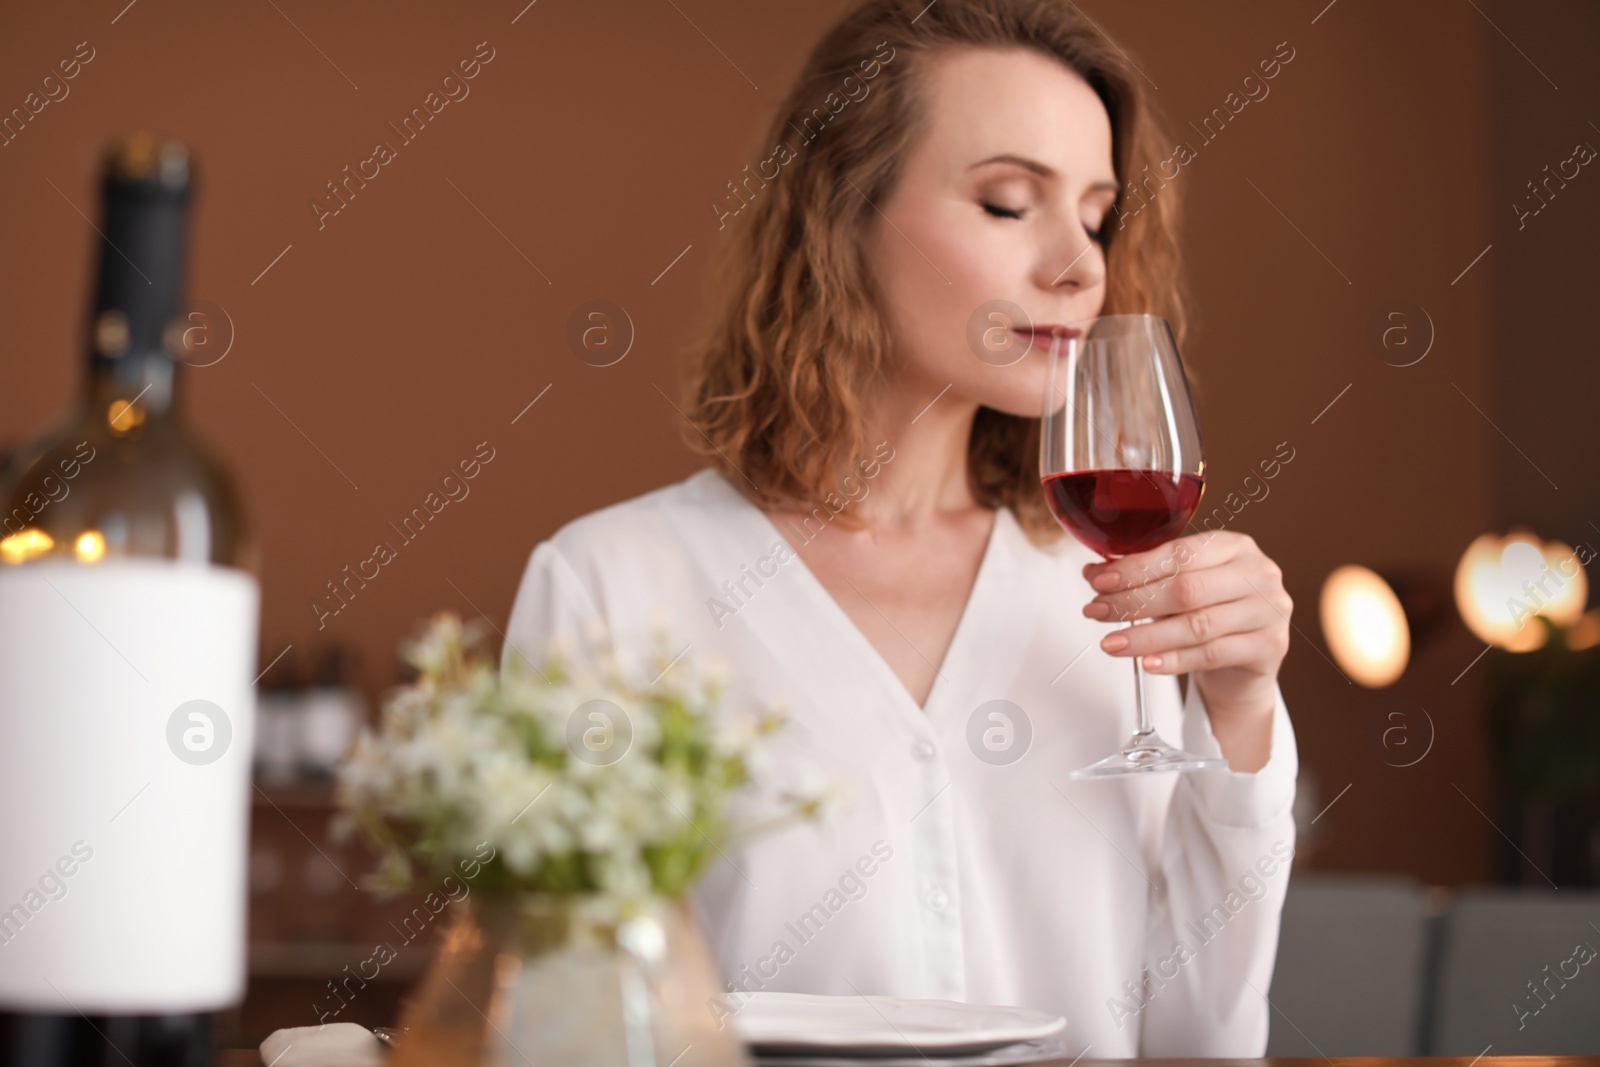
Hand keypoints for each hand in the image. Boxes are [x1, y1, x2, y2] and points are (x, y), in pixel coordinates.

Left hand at [1080, 531, 1291, 769]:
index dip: (1135, 569)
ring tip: (1112, 643)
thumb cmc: (1210, 615)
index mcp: (1235, 546)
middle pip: (1186, 588)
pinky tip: (1146, 663)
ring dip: (1146, 636)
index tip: (1099, 582)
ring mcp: (1269, 610)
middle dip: (1133, 601)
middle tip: (1097, 612)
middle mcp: (1258, 573)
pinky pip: (1212, 654)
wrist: (1245, 665)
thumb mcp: (1180, 589)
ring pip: (1196, 624)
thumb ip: (1145, 577)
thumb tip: (1094, 573)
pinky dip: (1174, 660)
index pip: (1180, 553)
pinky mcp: (1270, 646)